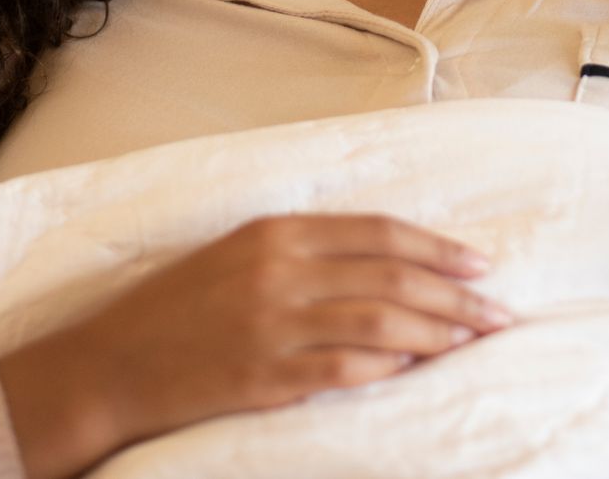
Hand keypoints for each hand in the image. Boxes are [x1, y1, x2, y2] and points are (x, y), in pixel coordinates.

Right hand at [0, 213, 509, 477]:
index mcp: (275, 232)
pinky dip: (387, 367)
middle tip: (499, 312)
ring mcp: (271, 325)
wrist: (108, 365)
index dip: (438, 247)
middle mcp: (279, 271)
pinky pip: (342, 369)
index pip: (379, 233)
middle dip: (456, 295)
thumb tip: (383, 266)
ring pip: (379, 322)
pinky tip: (416, 369)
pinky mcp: (262, 376)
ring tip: (474, 341)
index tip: (481, 264)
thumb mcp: (236, 255)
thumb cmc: (174, 309)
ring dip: (438, 333)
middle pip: (391, 277)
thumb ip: (303, 252)